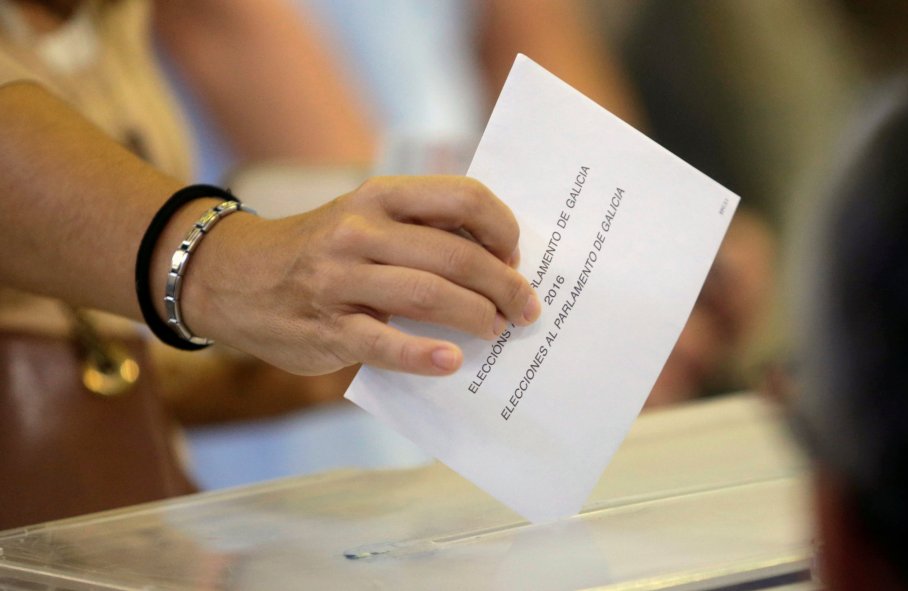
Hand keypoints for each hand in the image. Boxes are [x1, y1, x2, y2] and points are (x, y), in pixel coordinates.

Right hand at [182, 176, 540, 375]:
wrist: (232, 277)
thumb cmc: (319, 250)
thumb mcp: (363, 220)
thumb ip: (419, 232)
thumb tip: (497, 262)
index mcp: (379, 196)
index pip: (463, 197)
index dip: (503, 228)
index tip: (516, 256)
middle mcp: (359, 231)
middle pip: (455, 255)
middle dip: (504, 285)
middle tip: (526, 308)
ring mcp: (339, 280)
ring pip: (427, 295)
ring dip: (477, 316)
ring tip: (497, 330)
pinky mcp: (326, 328)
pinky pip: (384, 343)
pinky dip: (424, 355)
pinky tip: (451, 362)